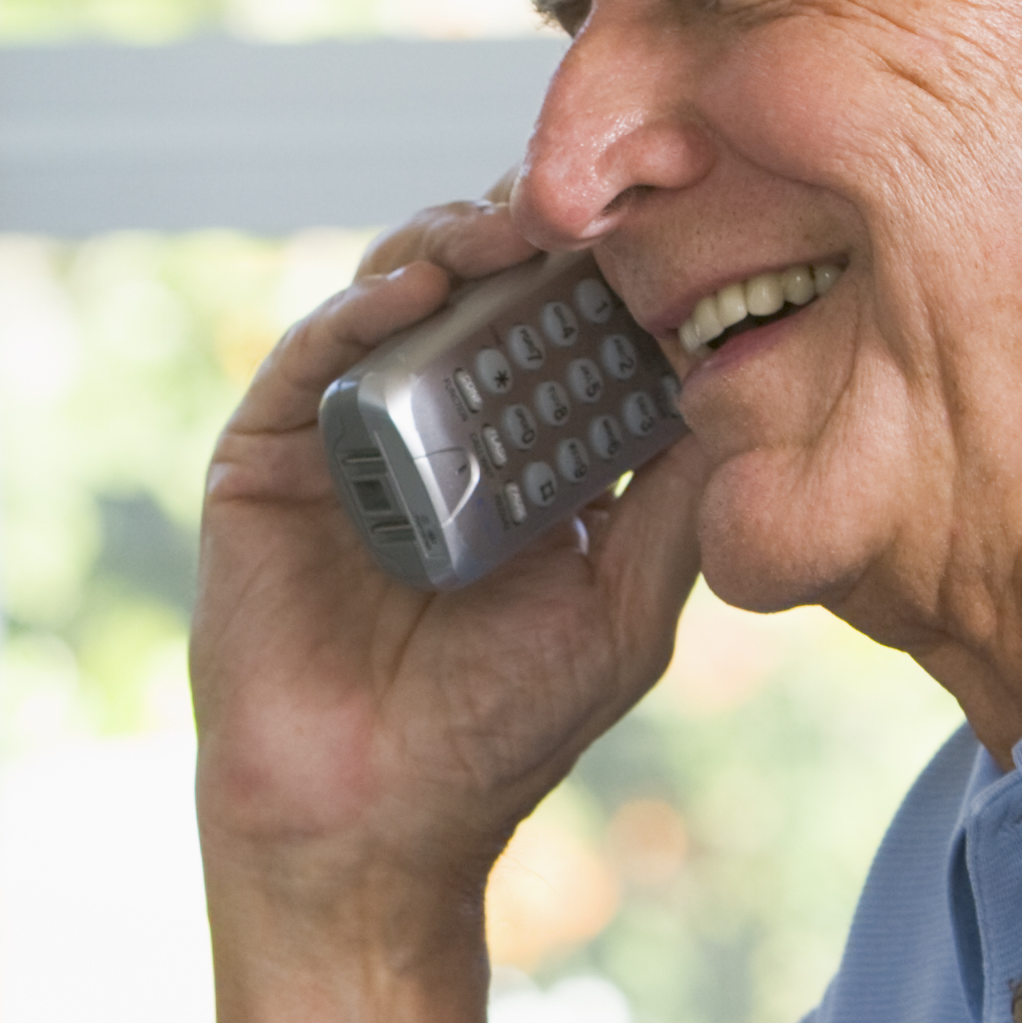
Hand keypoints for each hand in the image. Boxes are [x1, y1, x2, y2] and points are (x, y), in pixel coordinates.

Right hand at [192, 194, 719, 947]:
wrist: (370, 826)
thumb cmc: (497, 735)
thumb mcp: (626, 611)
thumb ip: (678, 510)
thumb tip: (755, 390)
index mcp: (516, 450)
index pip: (562, 320)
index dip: (610, 264)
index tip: (675, 212)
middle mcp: (430, 423)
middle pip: (483, 285)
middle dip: (538, 230)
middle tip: (597, 196)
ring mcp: (347, 430)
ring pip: (396, 294)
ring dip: (456, 245)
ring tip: (515, 229)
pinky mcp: (266, 453)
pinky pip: (311, 356)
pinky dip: (362, 308)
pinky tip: (418, 287)